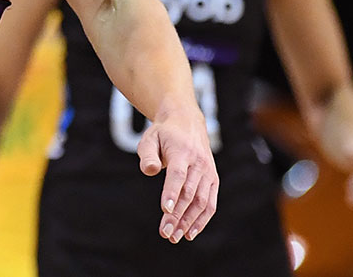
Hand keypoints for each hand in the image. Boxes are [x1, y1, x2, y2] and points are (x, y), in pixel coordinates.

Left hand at [137, 111, 218, 242]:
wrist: (187, 123)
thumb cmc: (163, 134)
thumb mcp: (149, 138)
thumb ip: (147, 155)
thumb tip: (149, 170)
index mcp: (182, 152)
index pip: (178, 175)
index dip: (172, 193)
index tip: (165, 211)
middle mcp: (199, 163)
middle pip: (189, 193)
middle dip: (178, 216)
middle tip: (166, 233)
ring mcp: (209, 173)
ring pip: (202, 202)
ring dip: (189, 222)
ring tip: (175, 237)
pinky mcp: (213, 180)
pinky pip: (210, 203)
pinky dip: (202, 219)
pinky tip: (191, 233)